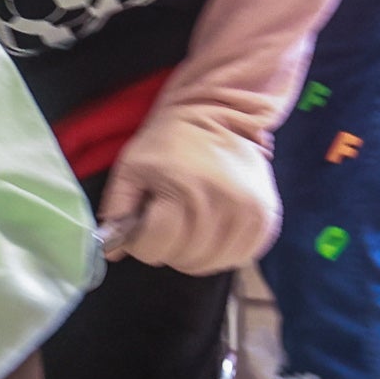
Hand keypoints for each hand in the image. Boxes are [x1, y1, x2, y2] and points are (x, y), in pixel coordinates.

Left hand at [99, 93, 279, 274]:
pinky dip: (220, 252)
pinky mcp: (266, 220)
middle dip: (168, 246)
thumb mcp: (130, 166)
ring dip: (194, 253)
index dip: (142, 241)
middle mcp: (222, 203)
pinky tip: (213, 229)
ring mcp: (249, 214)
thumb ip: (116, 211)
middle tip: (169, 220)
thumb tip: (113, 252)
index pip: (154, 247)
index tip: (145, 223)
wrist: (221, 114)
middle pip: (183, 259)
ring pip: (210, 264)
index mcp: (185, 189)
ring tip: (190, 223)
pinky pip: (238, 258)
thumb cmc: (171, 142)